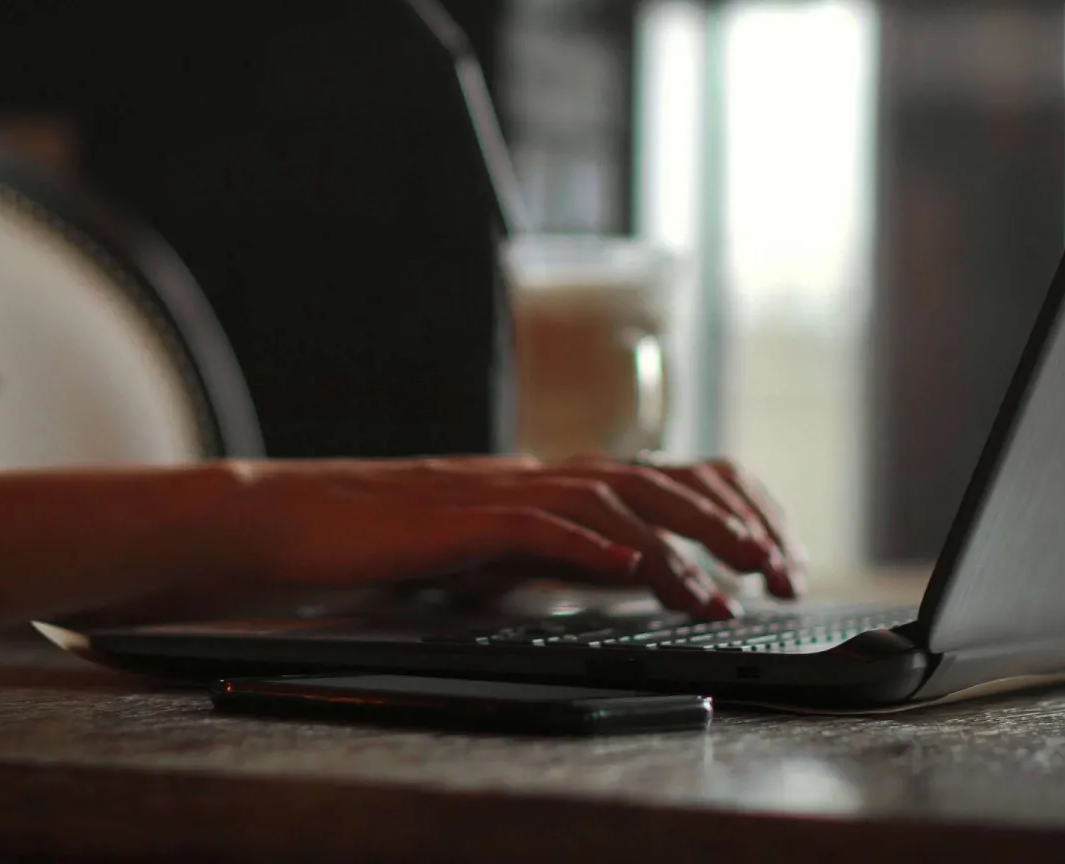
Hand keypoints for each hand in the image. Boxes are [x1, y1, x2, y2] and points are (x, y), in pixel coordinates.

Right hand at [224, 455, 805, 619]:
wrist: (282, 520)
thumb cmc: (372, 543)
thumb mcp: (484, 551)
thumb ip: (548, 552)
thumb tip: (625, 572)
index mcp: (539, 485)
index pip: (654, 480)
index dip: (723, 505)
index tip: (773, 550)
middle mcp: (527, 478)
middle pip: (651, 483)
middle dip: (728, 523)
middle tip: (781, 570)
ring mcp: (492, 494)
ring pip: (608, 501)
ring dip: (678, 542)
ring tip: (726, 585)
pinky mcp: (453, 522)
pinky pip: (533, 526)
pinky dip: (588, 546)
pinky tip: (630, 571)